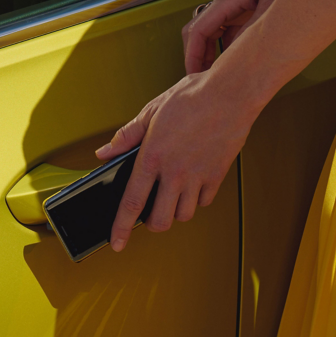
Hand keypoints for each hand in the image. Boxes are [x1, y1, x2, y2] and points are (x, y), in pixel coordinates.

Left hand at [95, 69, 260, 251]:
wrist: (231, 93)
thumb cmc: (192, 97)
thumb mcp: (151, 111)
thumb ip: (126, 136)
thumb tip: (104, 153)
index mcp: (152, 157)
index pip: (131, 202)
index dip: (121, 227)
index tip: (116, 243)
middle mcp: (174, 172)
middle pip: (159, 221)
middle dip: (152, 223)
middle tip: (152, 212)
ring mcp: (197, 176)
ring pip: (183, 214)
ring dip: (176, 210)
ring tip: (173, 192)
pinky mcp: (216, 175)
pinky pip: (205, 201)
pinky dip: (197, 198)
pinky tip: (193, 182)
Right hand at [182, 0, 294, 73]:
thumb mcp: (272, 8)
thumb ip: (249, 32)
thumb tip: (233, 58)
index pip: (198, 31)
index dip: (192, 56)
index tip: (193, 75)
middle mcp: (230, 1)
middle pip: (201, 33)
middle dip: (198, 58)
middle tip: (202, 80)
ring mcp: (239, 4)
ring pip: (214, 33)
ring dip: (212, 55)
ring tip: (215, 76)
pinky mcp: (250, 7)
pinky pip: (231, 31)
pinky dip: (228, 49)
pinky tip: (235, 63)